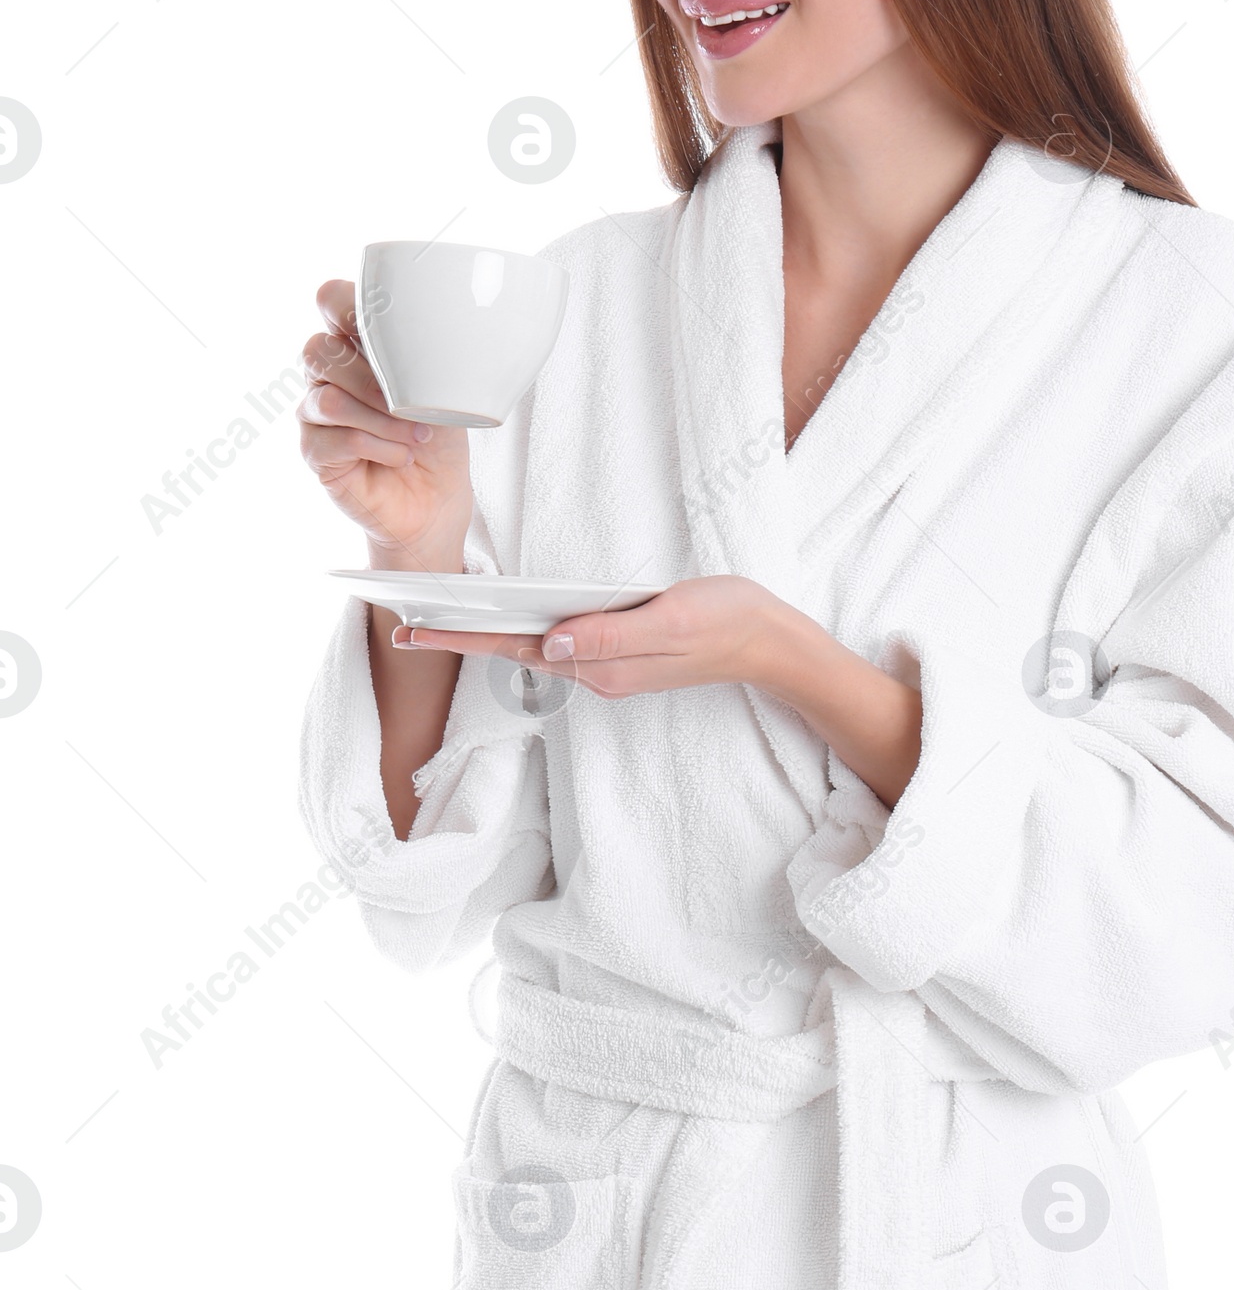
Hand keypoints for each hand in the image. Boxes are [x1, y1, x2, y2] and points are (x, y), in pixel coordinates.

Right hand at [298, 279, 474, 566]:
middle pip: (316, 350)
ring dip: (381, 420)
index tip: (385, 329)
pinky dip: (378, 448)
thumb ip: (434, 354)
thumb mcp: (449, 386)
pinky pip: (335, 441)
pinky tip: (402, 457)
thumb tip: (441, 335)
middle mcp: (328, 374)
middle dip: (369, 377)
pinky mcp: (315, 453)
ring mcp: (315, 413)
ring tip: (418, 437)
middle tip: (412, 403)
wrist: (438, 497)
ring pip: (326, 400)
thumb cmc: (441, 434)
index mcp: (359, 344)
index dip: (345, 304)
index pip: (330, 300)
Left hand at [395, 574, 926, 805]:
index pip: (518, 649)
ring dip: (488, 636)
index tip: (415, 630)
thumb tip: (549, 644)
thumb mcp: (672, 621)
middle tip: (405, 623)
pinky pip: (562, 643)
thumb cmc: (727, 621)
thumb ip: (611, 635)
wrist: (772, 641)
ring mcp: (609, 666)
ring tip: (442, 618)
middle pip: (516, 652)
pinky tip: (510, 617)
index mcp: (603, 665)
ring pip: (536, 649)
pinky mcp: (622, 651)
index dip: (463, 638)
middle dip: (460, 638)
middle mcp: (597, 672)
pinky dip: (527, 631)